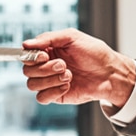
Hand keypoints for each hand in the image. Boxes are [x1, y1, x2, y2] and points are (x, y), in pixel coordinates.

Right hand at [21, 28, 135, 106]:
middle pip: (27, 70)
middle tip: (64, 65)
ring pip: (32, 84)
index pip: (27, 54)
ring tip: (69, 75)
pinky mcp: (56, 95)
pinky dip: (53, 91)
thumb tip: (26, 44)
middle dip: (45, 68)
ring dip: (50, 80)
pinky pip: (41, 98)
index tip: (45, 55)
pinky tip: (68, 85)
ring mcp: (50, 82)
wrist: (110, 74)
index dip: (32, 56)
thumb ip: (48, 38)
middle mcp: (46, 66)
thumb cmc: (95, 53)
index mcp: (48, 50)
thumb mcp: (72, 37)